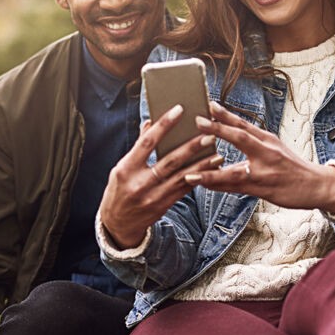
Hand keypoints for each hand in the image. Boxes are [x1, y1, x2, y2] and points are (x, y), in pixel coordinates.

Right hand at [99, 104, 223, 248]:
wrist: (117, 224)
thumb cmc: (118, 190)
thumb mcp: (121, 168)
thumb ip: (138, 148)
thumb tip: (149, 122)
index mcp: (126, 169)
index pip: (147, 142)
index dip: (164, 125)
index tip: (179, 110)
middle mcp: (140, 183)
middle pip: (170, 161)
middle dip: (192, 147)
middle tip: (209, 134)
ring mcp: (153, 197)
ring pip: (182, 177)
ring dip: (202, 165)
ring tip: (217, 153)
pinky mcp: (163, 206)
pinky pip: (184, 190)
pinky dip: (198, 178)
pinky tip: (210, 170)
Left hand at [183, 101, 334, 214]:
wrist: (316, 186)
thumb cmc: (291, 166)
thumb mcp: (275, 148)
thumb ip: (253, 140)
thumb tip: (230, 129)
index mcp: (268, 140)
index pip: (245, 123)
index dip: (226, 114)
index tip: (209, 104)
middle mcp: (267, 153)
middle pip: (241, 138)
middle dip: (219, 129)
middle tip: (198, 120)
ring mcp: (265, 172)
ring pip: (234, 171)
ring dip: (211, 172)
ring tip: (189, 172)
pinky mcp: (263, 190)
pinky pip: (236, 188)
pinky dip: (219, 187)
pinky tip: (203, 185)